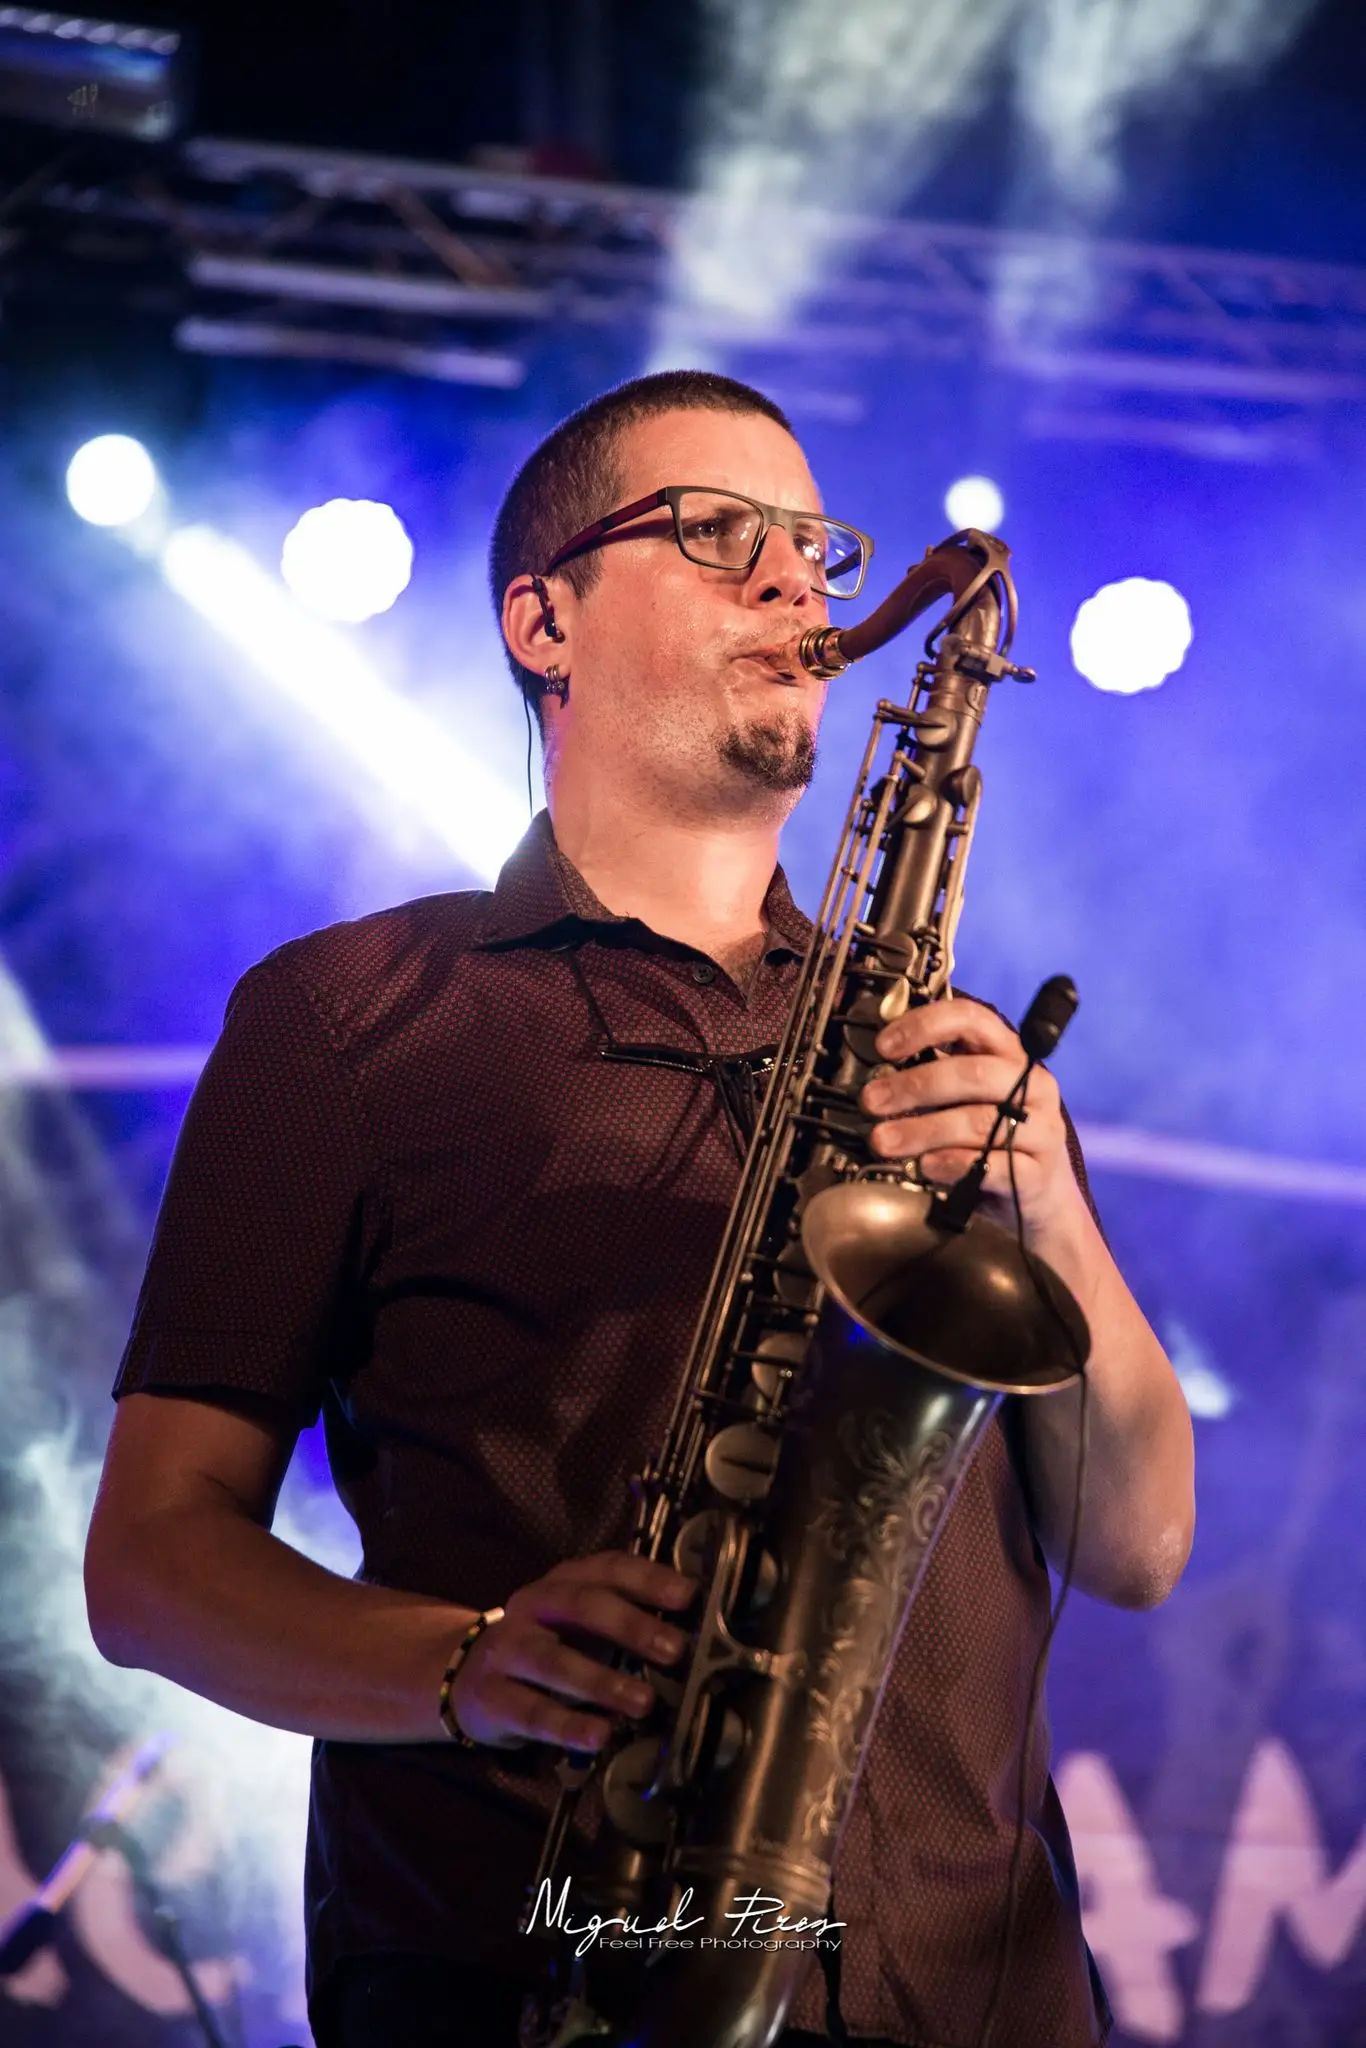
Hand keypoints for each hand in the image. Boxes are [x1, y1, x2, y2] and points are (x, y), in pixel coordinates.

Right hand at [446, 1551, 696, 1752]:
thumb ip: (622, 1624)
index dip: (647, 1579)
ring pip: (553, 1661)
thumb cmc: (542, 1647)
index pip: (606, 1569)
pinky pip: (532, 1712)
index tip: (686, 1597)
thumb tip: (688, 1638)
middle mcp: (531, 1607)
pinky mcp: (490, 1697)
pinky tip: (599, 1735)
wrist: (463, 1677)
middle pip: (580, 1606)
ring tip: (643, 1702)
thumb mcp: (575, 1625)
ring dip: (602, 1681)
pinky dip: (569, 1725)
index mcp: (561, 1582)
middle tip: (673, 1650)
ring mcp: (507, 1651)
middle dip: (630, 1626)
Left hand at [859, 995, 1082, 1237]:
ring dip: (922, 1130)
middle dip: (914, 1086)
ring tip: (883, 1141)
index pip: (971, 1019)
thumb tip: (878, 1073)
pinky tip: (925, 1165)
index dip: (924, 1026)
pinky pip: (993, 1165)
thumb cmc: (993, 1135)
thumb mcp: (969, 1096)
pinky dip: (952, 1164)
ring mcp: (1041, 1129)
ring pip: (978, 1122)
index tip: (884, 1047)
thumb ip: (936, 1075)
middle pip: (972, 1073)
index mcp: (1010, 1053)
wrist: (1036, 1194)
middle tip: (872, 1102)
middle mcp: (1033, 1084)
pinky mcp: (1038, 1173)